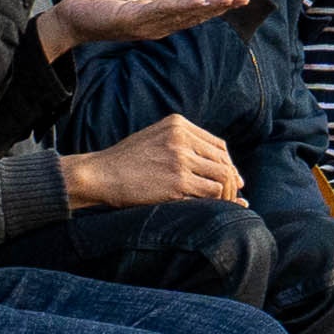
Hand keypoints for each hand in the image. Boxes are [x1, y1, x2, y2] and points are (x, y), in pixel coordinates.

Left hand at [44, 0, 228, 50]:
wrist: (75, 10)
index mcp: (166, 14)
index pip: (198, 7)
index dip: (221, 2)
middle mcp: (160, 24)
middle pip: (195, 14)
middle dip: (220, 6)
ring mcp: (145, 24)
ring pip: (181, 14)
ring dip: (205, 7)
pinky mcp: (130, 19)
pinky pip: (158, 12)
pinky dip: (179, 8)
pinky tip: (195, 2)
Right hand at [69, 115, 234, 209]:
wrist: (99, 174)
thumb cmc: (125, 162)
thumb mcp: (154, 138)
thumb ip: (181, 143)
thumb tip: (214, 164)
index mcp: (178, 124)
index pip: (218, 145)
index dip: (228, 164)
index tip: (230, 178)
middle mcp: (182, 138)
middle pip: (223, 161)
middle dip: (231, 180)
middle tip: (233, 195)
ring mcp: (181, 159)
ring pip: (220, 177)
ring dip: (225, 193)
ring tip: (223, 204)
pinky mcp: (177, 182)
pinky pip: (209, 193)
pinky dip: (216, 202)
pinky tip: (213, 209)